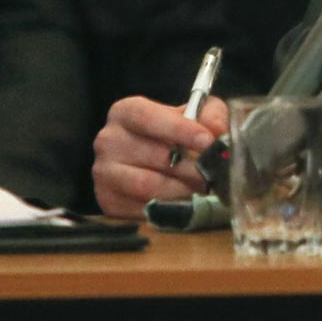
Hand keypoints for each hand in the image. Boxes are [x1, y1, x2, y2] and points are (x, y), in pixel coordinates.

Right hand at [90, 95, 228, 218]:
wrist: (147, 160)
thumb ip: (210, 115)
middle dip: (191, 166)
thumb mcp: (194, 113)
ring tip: (203, 188)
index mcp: (126, 112)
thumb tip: (217, 132)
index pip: (150, 118)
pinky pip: (142, 208)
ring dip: (181, 189)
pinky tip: (185, 202)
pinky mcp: (107, 200)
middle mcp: (109, 140)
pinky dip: (169, 207)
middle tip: (214, 172)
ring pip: (147, 186)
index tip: (208, 141)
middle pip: (154, 156)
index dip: (181, 130)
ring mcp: (104, 173)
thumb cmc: (172, 132)